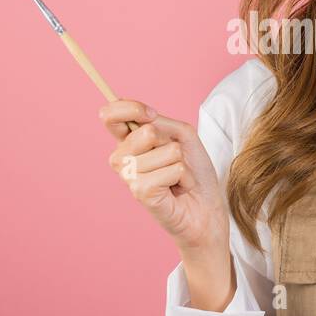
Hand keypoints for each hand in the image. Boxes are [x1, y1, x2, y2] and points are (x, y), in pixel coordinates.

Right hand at [99, 98, 228, 258]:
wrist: (206, 206)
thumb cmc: (193, 170)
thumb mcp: (181, 135)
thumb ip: (160, 122)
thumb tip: (145, 123)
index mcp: (128, 141)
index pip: (110, 116)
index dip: (129, 108)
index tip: (150, 113)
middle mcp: (122, 159)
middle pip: (146, 132)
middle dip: (172, 144)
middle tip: (174, 161)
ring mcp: (129, 177)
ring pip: (166, 151)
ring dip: (182, 164)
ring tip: (178, 178)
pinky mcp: (141, 193)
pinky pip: (173, 170)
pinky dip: (184, 177)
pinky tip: (178, 189)